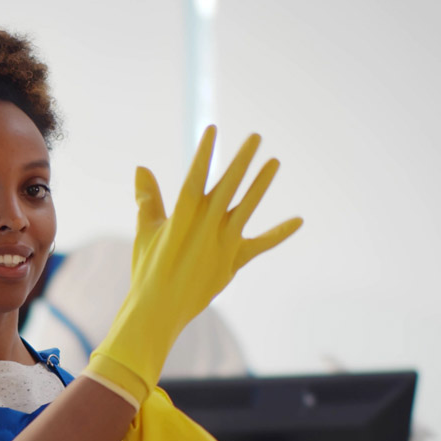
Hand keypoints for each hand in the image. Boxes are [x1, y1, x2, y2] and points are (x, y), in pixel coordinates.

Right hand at [84, 126, 301, 406]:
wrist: (159, 310)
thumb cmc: (149, 270)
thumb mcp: (147, 232)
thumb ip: (149, 200)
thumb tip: (142, 168)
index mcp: (182, 216)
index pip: (195, 176)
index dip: (204, 153)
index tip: (212, 130)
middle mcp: (206, 226)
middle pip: (228, 186)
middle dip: (242, 160)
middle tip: (256, 137)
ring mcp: (223, 243)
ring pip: (246, 207)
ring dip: (261, 184)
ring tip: (275, 161)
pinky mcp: (234, 261)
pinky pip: (261, 245)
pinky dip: (279, 233)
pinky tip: (299, 221)